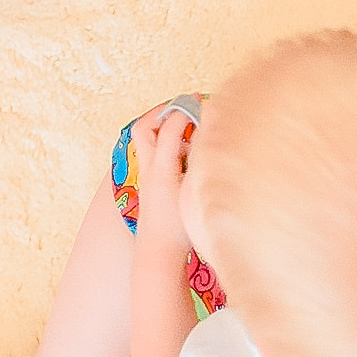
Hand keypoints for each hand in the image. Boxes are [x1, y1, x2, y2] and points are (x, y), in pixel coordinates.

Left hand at [129, 100, 198, 252]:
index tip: (203, 103)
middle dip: (164, 112)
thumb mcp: (194, 193)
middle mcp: (149, 168)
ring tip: (189, 127)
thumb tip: (212, 140)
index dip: (186, 111)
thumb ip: (202, 164)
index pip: (170, 128)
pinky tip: (188, 152)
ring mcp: (146, 175)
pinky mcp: (150, 182)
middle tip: (186, 107)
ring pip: (146, 139)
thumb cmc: (179, 229)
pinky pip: (154, 151)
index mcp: (161, 169)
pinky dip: (168, 142)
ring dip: (164, 126)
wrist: (157, 253)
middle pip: (144, 127)